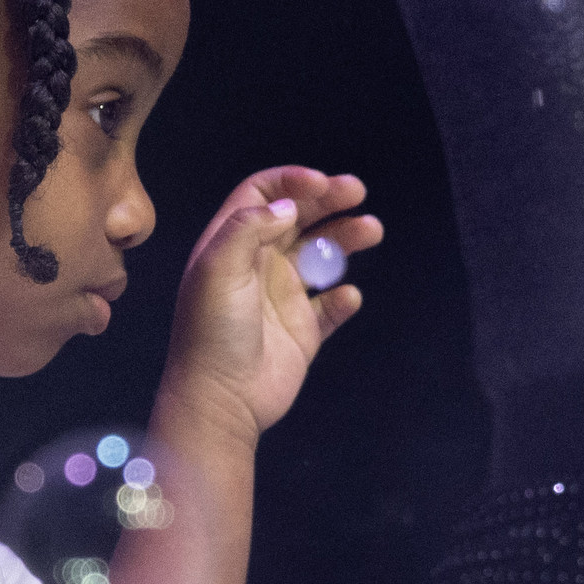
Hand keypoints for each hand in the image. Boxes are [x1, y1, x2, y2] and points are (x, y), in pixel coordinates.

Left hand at [159, 168, 379, 438]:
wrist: (220, 401)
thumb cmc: (212, 332)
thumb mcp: (217, 270)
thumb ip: (248, 228)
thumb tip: (288, 206)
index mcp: (231, 245)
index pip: (262, 195)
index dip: (292, 181)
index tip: (322, 184)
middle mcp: (258, 264)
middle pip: (298, 218)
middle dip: (328, 200)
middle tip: (357, 192)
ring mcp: (282, 297)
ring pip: (322, 255)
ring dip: (346, 238)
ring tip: (372, 230)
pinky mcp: (303, 330)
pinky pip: (331, 306)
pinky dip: (343, 297)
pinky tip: (346, 297)